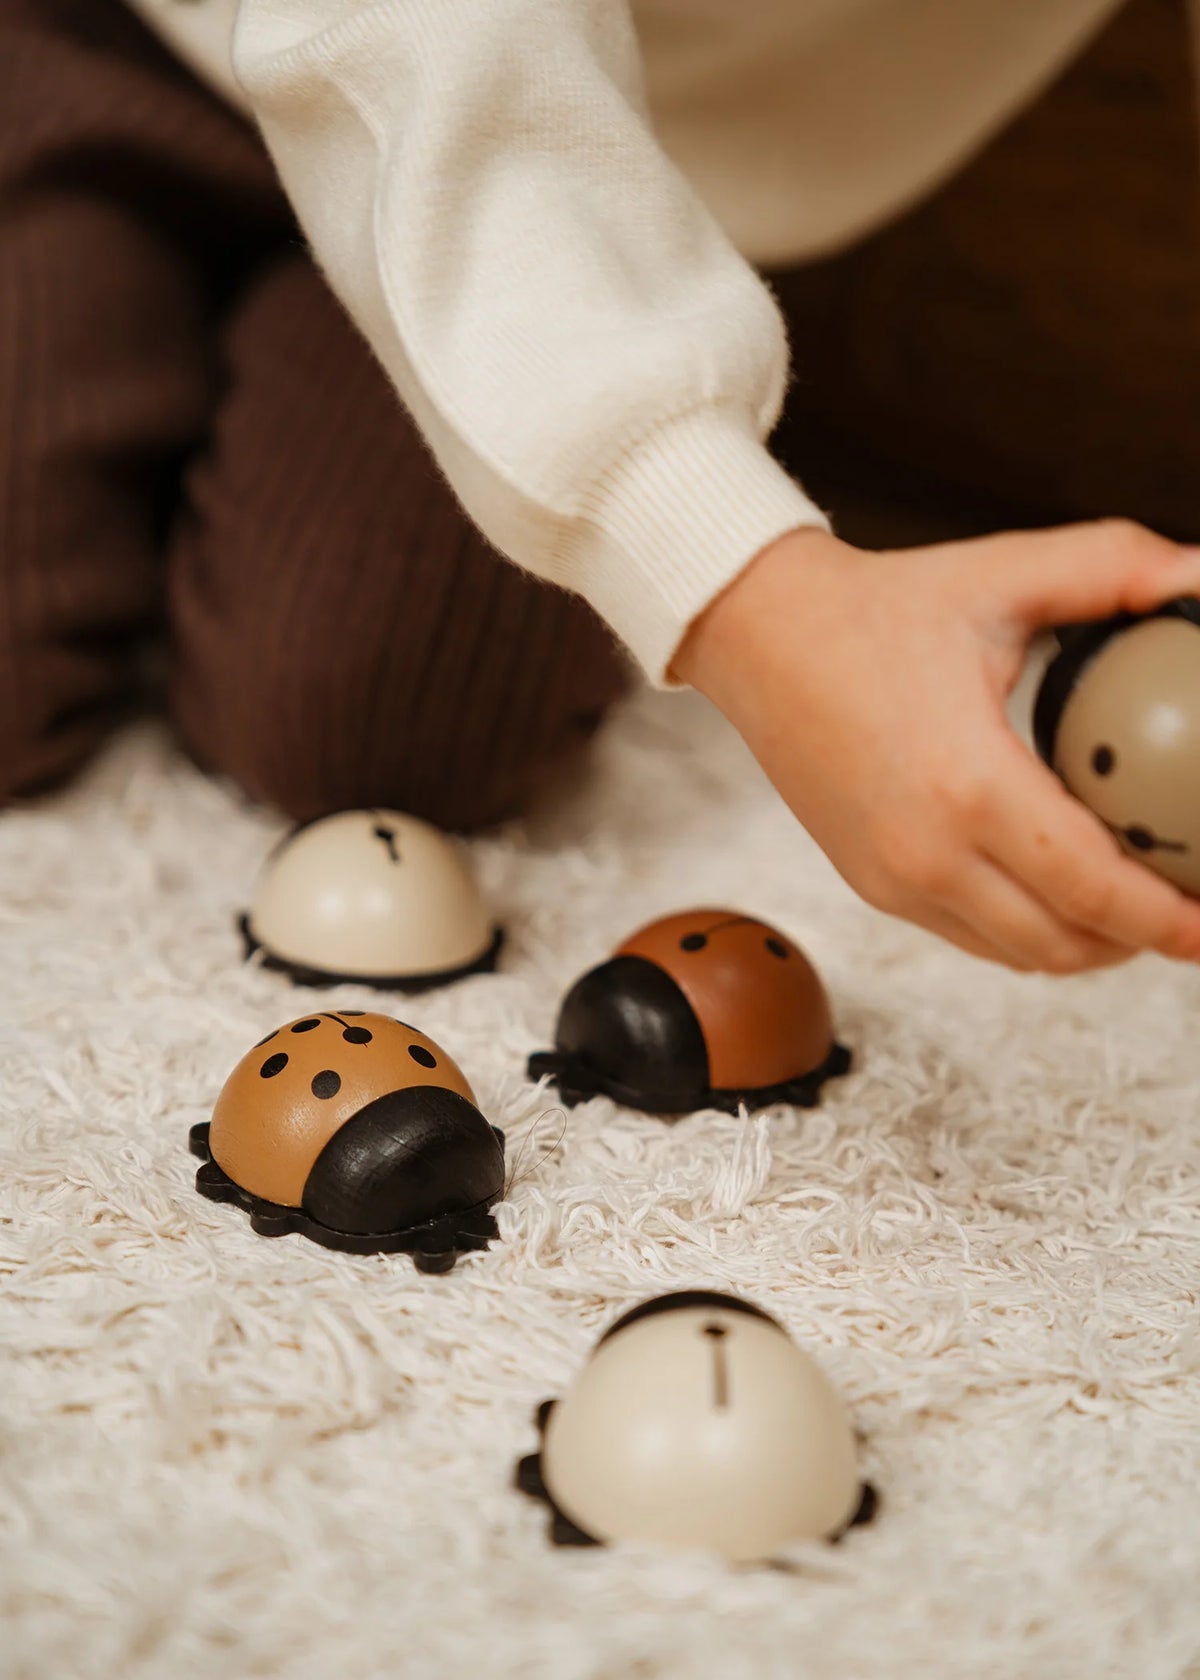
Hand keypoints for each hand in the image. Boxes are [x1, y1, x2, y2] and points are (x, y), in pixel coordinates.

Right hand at [671, 519, 1199, 971]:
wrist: (760, 635)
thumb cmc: (876, 608)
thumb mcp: (1004, 575)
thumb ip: (1115, 568)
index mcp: (967, 783)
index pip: (1092, 888)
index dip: (1167, 916)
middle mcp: (925, 851)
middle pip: (1064, 944)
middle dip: (1142, 940)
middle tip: (1191, 911)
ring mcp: (893, 877)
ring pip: (1020, 955)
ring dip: (1087, 946)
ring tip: (1136, 909)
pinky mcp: (872, 883)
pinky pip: (972, 938)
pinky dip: (1030, 934)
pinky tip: (1062, 897)